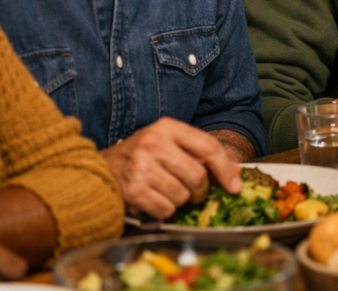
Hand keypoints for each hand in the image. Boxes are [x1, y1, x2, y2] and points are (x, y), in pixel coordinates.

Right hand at [101, 117, 242, 218]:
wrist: (102, 167)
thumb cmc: (144, 155)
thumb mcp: (171, 144)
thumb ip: (201, 154)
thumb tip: (236, 176)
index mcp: (168, 127)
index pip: (209, 147)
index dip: (226, 169)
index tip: (235, 186)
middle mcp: (154, 143)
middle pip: (198, 175)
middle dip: (201, 190)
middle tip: (193, 192)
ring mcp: (141, 167)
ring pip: (183, 195)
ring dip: (181, 201)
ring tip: (168, 191)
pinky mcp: (132, 190)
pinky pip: (166, 210)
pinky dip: (165, 210)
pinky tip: (155, 199)